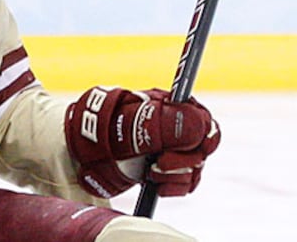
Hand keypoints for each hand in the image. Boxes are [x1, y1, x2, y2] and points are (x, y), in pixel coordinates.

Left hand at [65, 86, 219, 197]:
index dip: (206, 135)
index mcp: (173, 109)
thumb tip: (197, 127)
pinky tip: (155, 184)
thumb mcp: (135, 120)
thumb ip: (166, 122)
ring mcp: (173, 151)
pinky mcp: (167, 172)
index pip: (203, 121)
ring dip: (175, 175)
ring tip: (151, 173)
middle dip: (183, 160)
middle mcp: (177, 130)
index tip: (200, 147)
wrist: (89, 147)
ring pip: (194, 169)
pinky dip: (172, 187)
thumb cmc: (109, 126)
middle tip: (159, 164)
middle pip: (201, 149)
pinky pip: (185, 184)